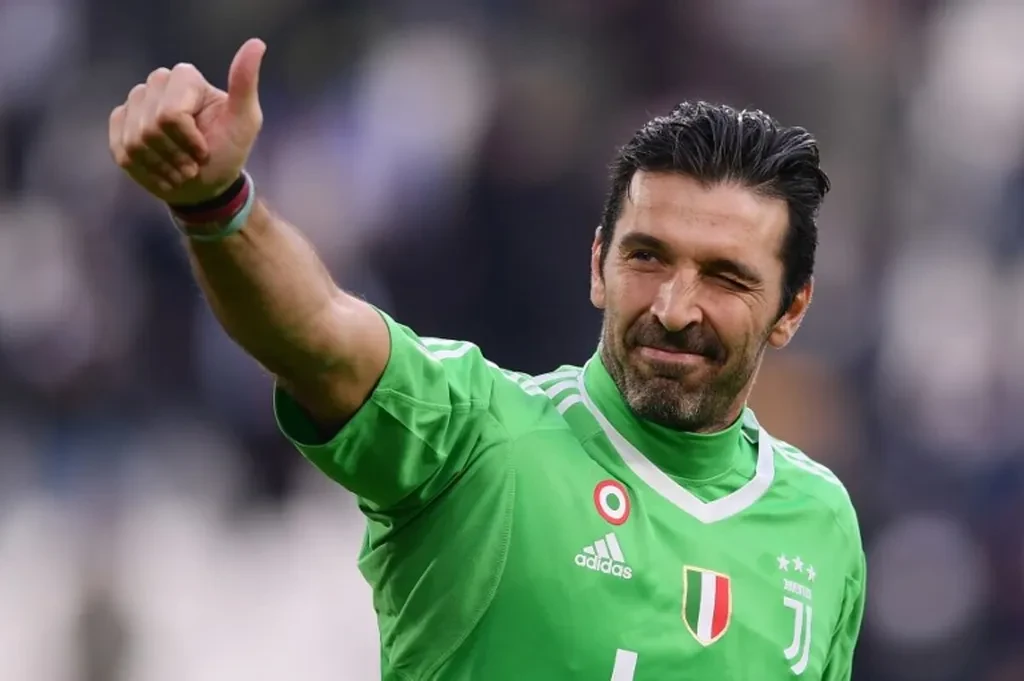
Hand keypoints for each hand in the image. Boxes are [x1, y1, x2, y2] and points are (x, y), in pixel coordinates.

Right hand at [109, 38, 265, 205]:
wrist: (207, 182)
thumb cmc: (228, 150)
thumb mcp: (245, 121)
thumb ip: (245, 84)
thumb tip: (257, 44)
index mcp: (185, 77)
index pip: (170, 115)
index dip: (188, 141)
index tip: (205, 151)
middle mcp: (157, 83)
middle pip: (151, 128)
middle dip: (175, 156)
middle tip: (192, 165)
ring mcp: (135, 102)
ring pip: (135, 142)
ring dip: (162, 166)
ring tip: (181, 170)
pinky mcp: (120, 122)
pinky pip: (121, 150)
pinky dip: (145, 170)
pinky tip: (163, 173)